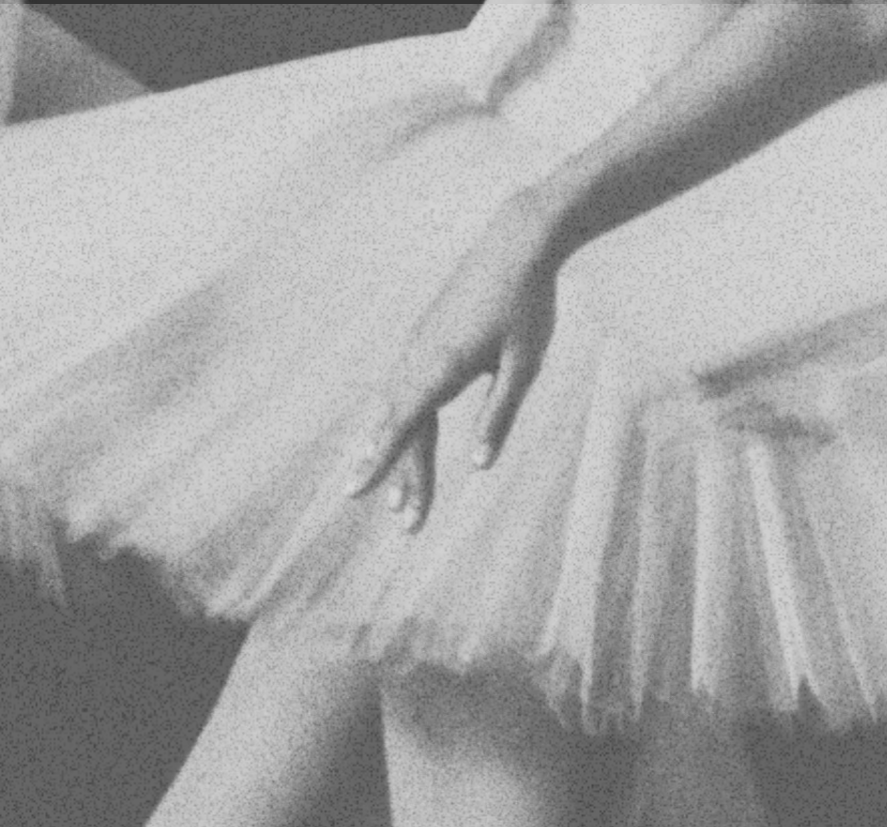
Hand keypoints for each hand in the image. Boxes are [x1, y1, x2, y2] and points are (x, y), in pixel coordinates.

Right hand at [344, 192, 560, 531]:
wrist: (518, 243)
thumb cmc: (529, 306)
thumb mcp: (523, 367)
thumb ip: (498, 416)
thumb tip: (479, 467)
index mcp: (443, 365)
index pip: (404, 425)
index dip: (380, 463)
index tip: (357, 493)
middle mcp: (421, 356)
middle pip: (402, 427)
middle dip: (400, 477)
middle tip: (406, 524)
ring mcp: (419, 346)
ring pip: (399, 411)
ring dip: (399, 456)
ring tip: (400, 501)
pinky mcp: (425, 340)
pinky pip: (405, 391)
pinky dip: (401, 425)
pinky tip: (399, 448)